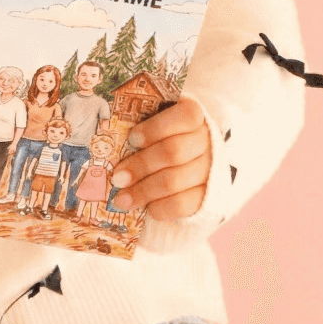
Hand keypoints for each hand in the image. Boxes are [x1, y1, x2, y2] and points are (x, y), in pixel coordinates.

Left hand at [110, 98, 211, 221]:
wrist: (192, 160)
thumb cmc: (164, 135)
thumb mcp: (156, 121)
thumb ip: (141, 124)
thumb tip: (112, 138)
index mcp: (194, 115)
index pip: (184, 117)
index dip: (156, 128)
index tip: (132, 139)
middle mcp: (207, 141)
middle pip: (173, 152)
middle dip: (141, 165)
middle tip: (117, 177)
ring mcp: (210, 170)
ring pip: (174, 181)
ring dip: (143, 191)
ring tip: (121, 199)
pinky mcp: (209, 197)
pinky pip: (184, 205)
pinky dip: (161, 207)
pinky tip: (146, 208)